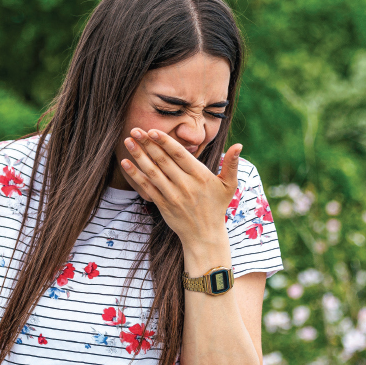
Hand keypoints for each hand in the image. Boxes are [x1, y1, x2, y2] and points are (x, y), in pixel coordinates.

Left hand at [120, 128, 240, 247]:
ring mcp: (173, 195)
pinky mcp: (163, 205)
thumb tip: (239, 145)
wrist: (205, 235)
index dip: (165, 141)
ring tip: (127, 142)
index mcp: (200, 176)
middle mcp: (185, 185)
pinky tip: (126, 163)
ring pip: (152, 172)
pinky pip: (147, 188)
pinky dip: (136, 175)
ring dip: (139, 156)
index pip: (180, 154)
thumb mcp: (229, 186)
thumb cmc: (216, 206)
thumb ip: (232, 164)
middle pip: (163, 160)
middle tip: (134, 129)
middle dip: (147, 144)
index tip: (152, 130)